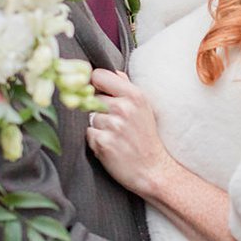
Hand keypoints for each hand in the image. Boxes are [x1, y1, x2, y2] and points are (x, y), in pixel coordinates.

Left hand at [86, 69, 172, 196]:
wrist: (153, 169)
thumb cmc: (146, 137)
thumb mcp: (144, 107)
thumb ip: (126, 86)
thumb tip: (109, 71)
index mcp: (134, 95)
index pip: (98, 75)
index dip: (96, 84)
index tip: (100, 93)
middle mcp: (123, 108)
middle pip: (91, 98)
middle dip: (98, 109)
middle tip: (115, 123)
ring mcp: (113, 126)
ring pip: (88, 117)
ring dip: (97, 126)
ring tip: (114, 136)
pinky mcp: (102, 143)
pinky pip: (87, 133)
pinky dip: (95, 140)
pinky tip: (109, 145)